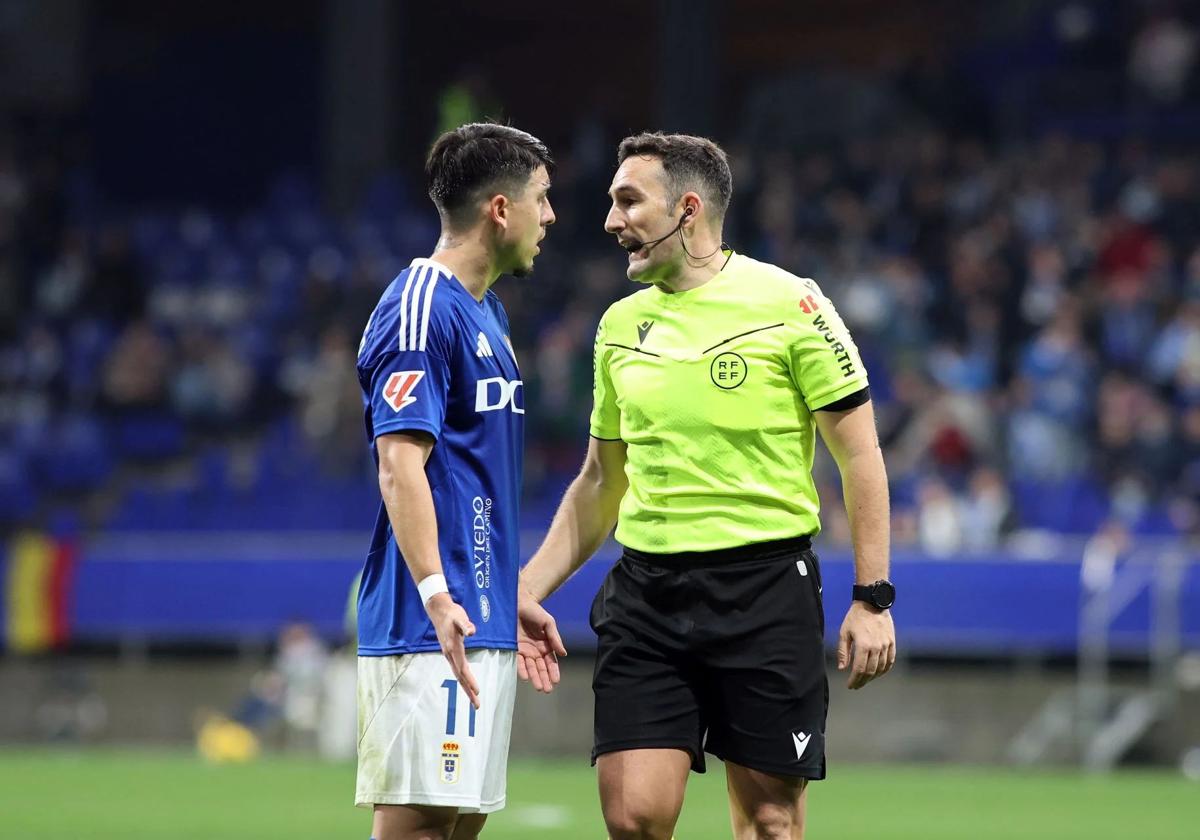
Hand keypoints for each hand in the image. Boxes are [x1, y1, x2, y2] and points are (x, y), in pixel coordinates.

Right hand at [426, 593, 479, 707]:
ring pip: (458, 674)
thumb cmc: (452, 613)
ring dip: (466, 687)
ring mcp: (449, 654)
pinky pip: (457, 669)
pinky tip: (467, 683)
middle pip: (460, 676)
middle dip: (468, 691)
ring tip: (474, 699)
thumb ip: (466, 625)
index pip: (463, 668)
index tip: (478, 692)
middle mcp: (450, 654)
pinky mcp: (450, 652)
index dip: (470, 680)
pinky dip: (463, 678)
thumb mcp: (460, 617)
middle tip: (477, 705)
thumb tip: (472, 631)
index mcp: (453, 648)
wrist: (439, 609)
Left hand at [516, 589, 566, 692]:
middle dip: (544, 678)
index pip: (551, 661)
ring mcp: (524, 650)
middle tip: (547, 690)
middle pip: (541, 667)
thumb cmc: (535, 611)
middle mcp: (535, 650)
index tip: (556, 681)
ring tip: (539, 687)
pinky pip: (518, 661)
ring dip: (535, 677)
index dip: (554, 671)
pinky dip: (522, 669)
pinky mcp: (513, 648)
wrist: (517, 602)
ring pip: (530, 667)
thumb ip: (555, 638)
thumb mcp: (548, 623)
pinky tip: (526, 677)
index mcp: (546, 645)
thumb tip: (564, 653)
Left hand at [837, 601, 895, 689]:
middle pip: (871, 672)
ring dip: (873, 677)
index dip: (854, 680)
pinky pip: (890, 661)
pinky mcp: (892, 642)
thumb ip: (843, 652)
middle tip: (856, 685)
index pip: (860, 670)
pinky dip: (884, 670)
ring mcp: (886, 645)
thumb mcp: (844, 633)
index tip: (850, 685)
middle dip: (862, 681)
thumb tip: (842, 668)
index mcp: (863, 645)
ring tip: (865, 680)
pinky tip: (878, 673)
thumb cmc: (855, 617)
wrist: (872, 603)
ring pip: (881, 668)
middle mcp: (877, 647)